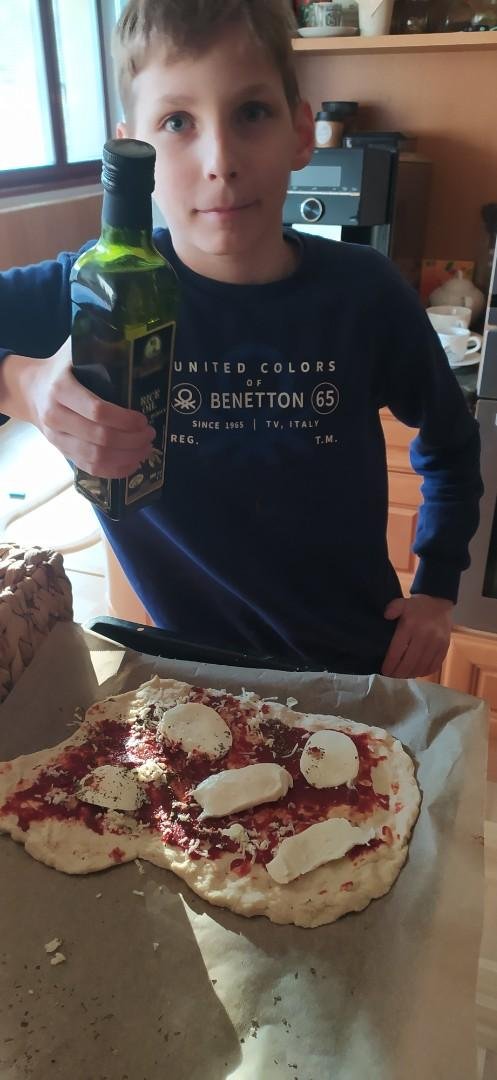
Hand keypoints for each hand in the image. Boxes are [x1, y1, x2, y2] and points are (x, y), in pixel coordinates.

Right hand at [30, 339, 154, 478]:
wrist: (29, 390)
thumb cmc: (60, 367)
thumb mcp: (73, 350)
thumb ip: (97, 343)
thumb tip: (132, 335)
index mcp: (61, 389)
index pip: (96, 411)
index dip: (124, 419)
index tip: (143, 418)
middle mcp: (56, 416)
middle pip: (99, 438)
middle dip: (131, 440)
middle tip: (150, 434)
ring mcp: (57, 438)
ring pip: (95, 457)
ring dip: (126, 457)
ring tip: (145, 449)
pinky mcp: (62, 451)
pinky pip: (89, 468)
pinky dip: (114, 470)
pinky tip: (132, 464)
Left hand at [381, 594, 453, 678]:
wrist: (439, 603)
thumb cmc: (417, 607)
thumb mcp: (402, 603)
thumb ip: (392, 608)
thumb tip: (386, 616)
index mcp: (410, 626)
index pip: (397, 650)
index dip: (390, 664)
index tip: (385, 671)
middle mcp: (424, 636)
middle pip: (409, 662)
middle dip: (399, 673)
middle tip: (392, 677)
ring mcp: (436, 643)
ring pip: (422, 666)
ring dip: (411, 674)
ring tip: (403, 676)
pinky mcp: (444, 647)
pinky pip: (434, 665)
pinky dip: (425, 672)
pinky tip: (417, 672)